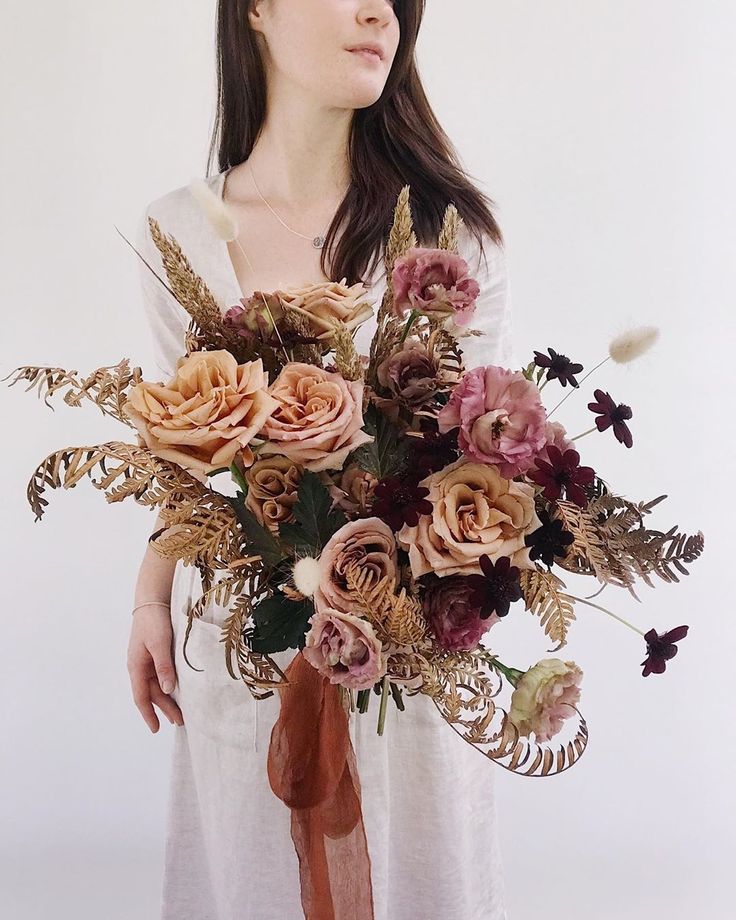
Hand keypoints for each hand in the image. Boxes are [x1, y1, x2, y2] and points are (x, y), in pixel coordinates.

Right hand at [127, 605, 183, 731]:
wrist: (154, 599)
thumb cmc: (154, 621)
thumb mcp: (159, 644)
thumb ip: (163, 666)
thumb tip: (167, 690)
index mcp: (136, 666)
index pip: (141, 697)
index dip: (148, 714)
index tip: (156, 729)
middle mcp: (141, 666)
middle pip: (152, 693)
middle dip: (164, 709)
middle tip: (180, 721)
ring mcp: (149, 660)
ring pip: (158, 685)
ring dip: (168, 698)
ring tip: (181, 712)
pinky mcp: (157, 653)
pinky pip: (163, 674)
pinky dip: (170, 685)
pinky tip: (180, 690)